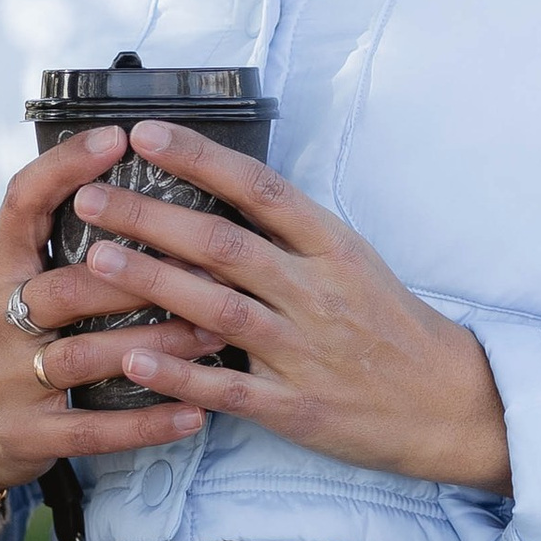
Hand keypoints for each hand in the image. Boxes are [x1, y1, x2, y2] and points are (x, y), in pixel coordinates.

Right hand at [0, 127, 225, 538]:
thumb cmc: (4, 345)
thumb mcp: (14, 286)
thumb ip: (61, 245)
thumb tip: (141, 188)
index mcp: (0, 271)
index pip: (22, 203)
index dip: (65, 167)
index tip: (117, 138)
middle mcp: (0, 320)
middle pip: (67, 287)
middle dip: (139, 275)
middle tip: (207, 265)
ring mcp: (11, 380)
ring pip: (86, 357)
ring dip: (156, 345)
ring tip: (214, 333)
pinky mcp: (28, 434)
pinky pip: (94, 430)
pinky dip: (148, 423)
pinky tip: (195, 411)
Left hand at [63, 120, 512, 496]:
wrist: (450, 402)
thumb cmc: (391, 325)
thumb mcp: (353, 260)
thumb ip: (290, 232)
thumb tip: (219, 188)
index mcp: (333, 247)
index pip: (258, 188)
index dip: (198, 158)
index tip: (144, 133)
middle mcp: (317, 292)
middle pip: (224, 244)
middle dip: (152, 216)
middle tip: (91, 195)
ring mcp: (306, 350)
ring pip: (218, 309)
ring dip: (154, 283)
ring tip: (98, 259)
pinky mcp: (297, 407)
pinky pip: (229, 387)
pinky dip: (180, 371)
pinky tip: (134, 356)